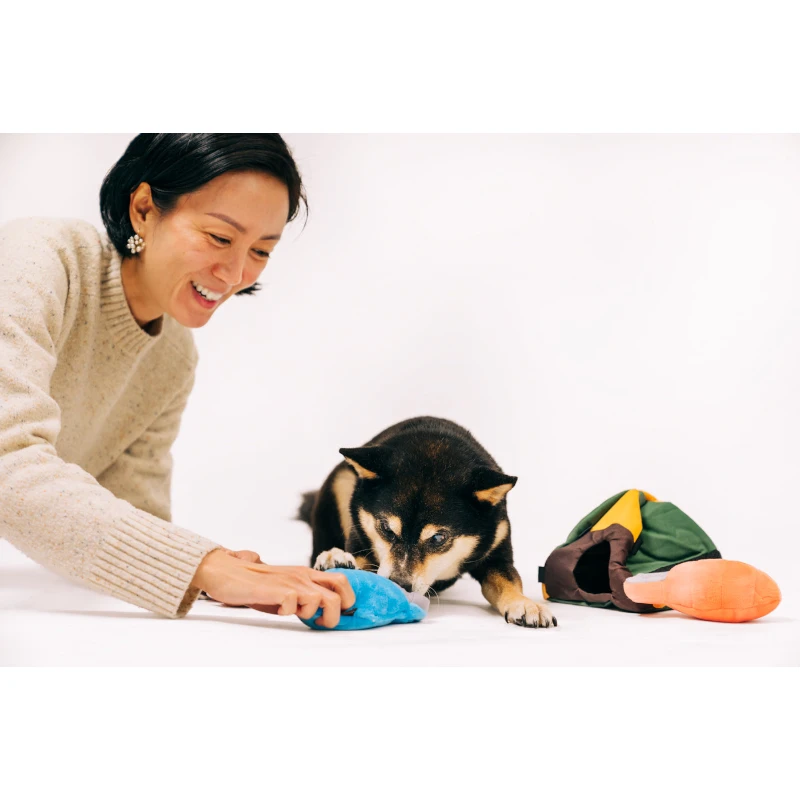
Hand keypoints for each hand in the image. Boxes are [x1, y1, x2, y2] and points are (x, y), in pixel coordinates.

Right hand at [192, 549, 355, 628]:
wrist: (228, 572)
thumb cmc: (256, 584)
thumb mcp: (286, 587)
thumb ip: (303, 597)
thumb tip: (322, 613)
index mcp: (307, 574)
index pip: (342, 582)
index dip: (346, 601)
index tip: (332, 615)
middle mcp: (303, 576)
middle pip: (340, 591)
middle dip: (336, 614)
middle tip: (319, 623)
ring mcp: (290, 581)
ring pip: (321, 600)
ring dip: (310, 613)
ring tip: (293, 614)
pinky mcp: (275, 589)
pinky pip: (293, 604)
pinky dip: (288, 612)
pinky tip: (277, 609)